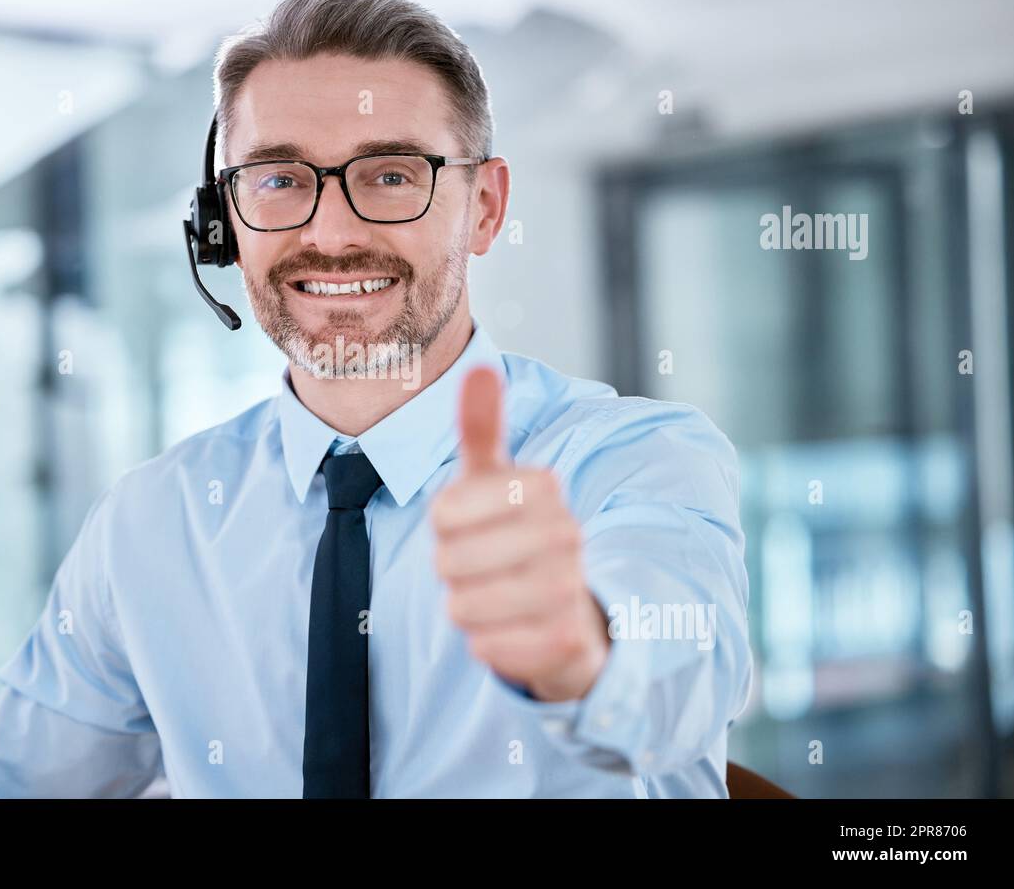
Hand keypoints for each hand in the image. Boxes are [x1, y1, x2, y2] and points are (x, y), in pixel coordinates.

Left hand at [430, 366, 609, 701]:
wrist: (571, 612)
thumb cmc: (518, 536)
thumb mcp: (496, 479)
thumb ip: (481, 426)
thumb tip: (480, 366)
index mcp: (544, 487)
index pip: (443, 513)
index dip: (443, 526)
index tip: (470, 525)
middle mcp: (565, 534)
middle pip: (449, 563)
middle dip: (452, 571)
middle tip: (481, 567)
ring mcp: (570, 590)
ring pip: (464, 608)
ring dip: (467, 608)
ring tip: (495, 597)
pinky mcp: (566, 642)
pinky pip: (487, 648)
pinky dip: (487, 644)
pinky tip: (511, 630)